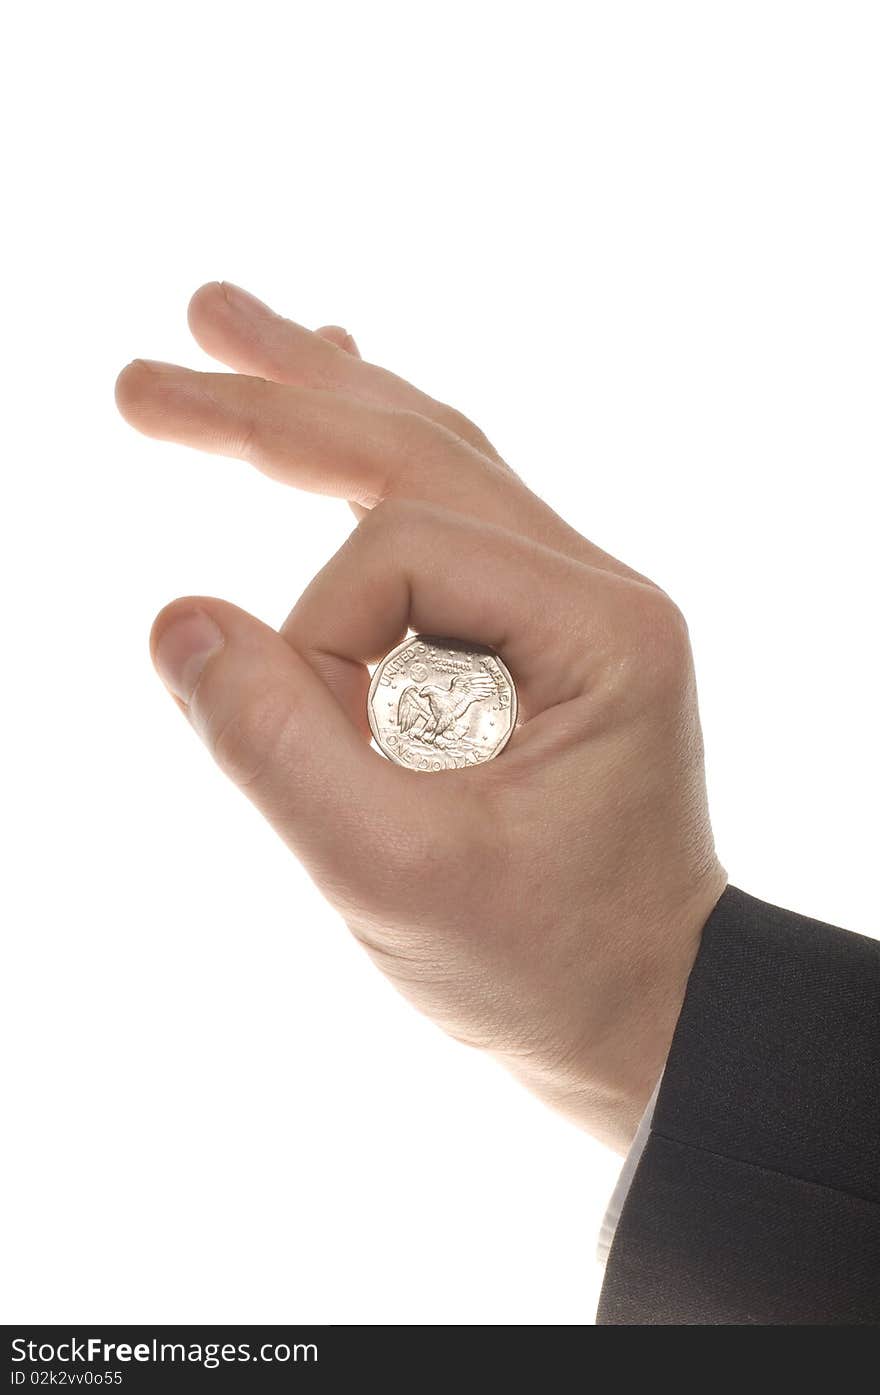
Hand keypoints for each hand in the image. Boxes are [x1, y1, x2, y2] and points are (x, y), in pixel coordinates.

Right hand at [116, 283, 726, 1151]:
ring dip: (319, 397)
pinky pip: (446, 513)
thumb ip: (277, 749)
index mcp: (598, 627)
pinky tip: (340, 394)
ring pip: (431, 457)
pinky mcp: (540, 629)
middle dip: (271, 406)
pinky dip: (372, 459)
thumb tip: (174, 619)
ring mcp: (574, 599)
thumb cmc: (544, 967)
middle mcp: (598, 586)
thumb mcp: (396, 882)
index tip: (322, 752)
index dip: (319, 645)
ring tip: (224, 323)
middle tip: (143, 376)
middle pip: (414, 449)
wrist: (648, 1013)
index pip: (401, 555)